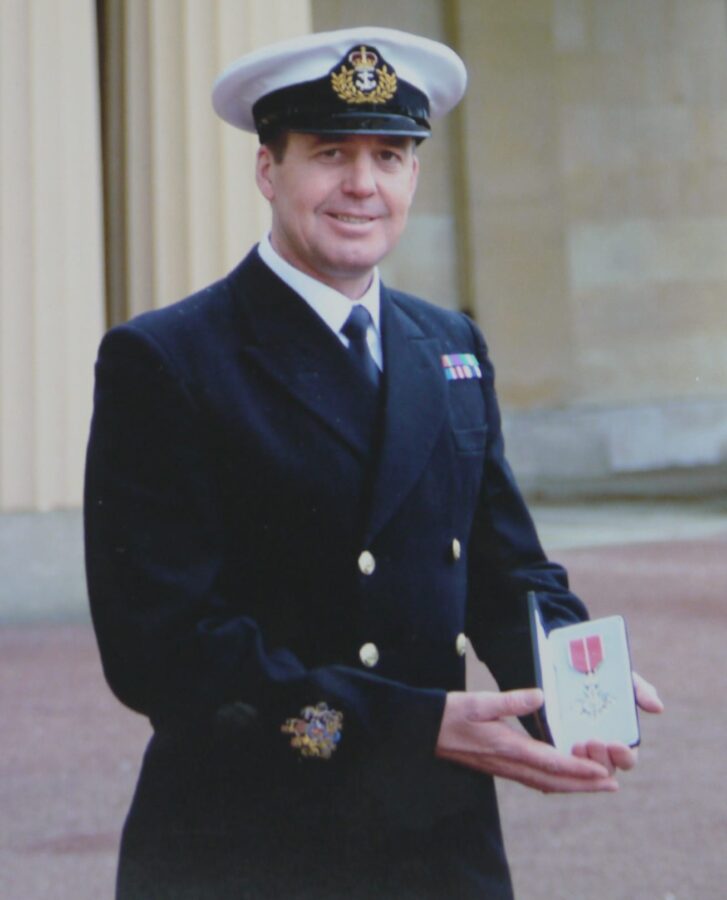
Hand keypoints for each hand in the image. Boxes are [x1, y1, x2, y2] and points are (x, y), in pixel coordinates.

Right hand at [435, 688, 618, 793]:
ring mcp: (504, 768)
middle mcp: (509, 763)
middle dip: (584, 785)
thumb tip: (540, 696)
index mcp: (507, 747)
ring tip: (595, 784)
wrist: (425, 731)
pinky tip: (561, 778)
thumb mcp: (479, 701)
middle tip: (612, 785)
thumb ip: (510, 700)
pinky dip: (554, 781)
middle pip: (554, 781)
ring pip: (546, 783)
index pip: (551, 763)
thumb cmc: (451, 713)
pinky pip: (534, 779)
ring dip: (572, 786)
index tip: (603, 773)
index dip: (579, 770)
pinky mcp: (499, 766)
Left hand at [571, 671, 663, 774]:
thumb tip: (658, 707)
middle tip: (593, 741)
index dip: (623, 756)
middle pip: (605, 768)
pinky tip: (561, 748)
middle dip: (601, 759)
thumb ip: (640, 691)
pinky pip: (562, 760)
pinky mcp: (558, 743)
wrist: (570, 664)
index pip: (626, 759)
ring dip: (583, 760)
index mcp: (620, 738)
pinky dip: (564, 758)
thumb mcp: (621, 679)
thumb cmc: (601, 675)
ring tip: (577, 744)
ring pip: (584, 768)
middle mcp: (601, 749)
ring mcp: (579, 748)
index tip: (615, 743)